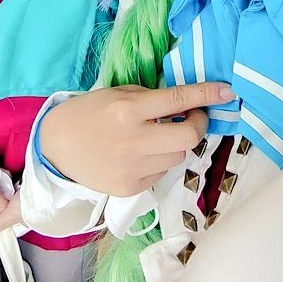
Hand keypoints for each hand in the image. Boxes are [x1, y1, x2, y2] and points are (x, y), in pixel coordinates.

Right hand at [39, 81, 233, 196]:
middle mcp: (133, 140)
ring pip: (177, 156)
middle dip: (198, 124)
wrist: (55, 146)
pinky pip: (161, 173)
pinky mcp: (129, 188)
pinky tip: (139, 154)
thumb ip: (152, 99)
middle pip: (188, 136)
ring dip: (175, 144)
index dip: (207, 96)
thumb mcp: (118, 93)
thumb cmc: (89, 112)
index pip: (179, 100)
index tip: (227, 92)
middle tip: (192, 117)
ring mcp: (132, 168)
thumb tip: (189, 105)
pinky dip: (158, 161)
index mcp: (128, 110)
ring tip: (155, 136)